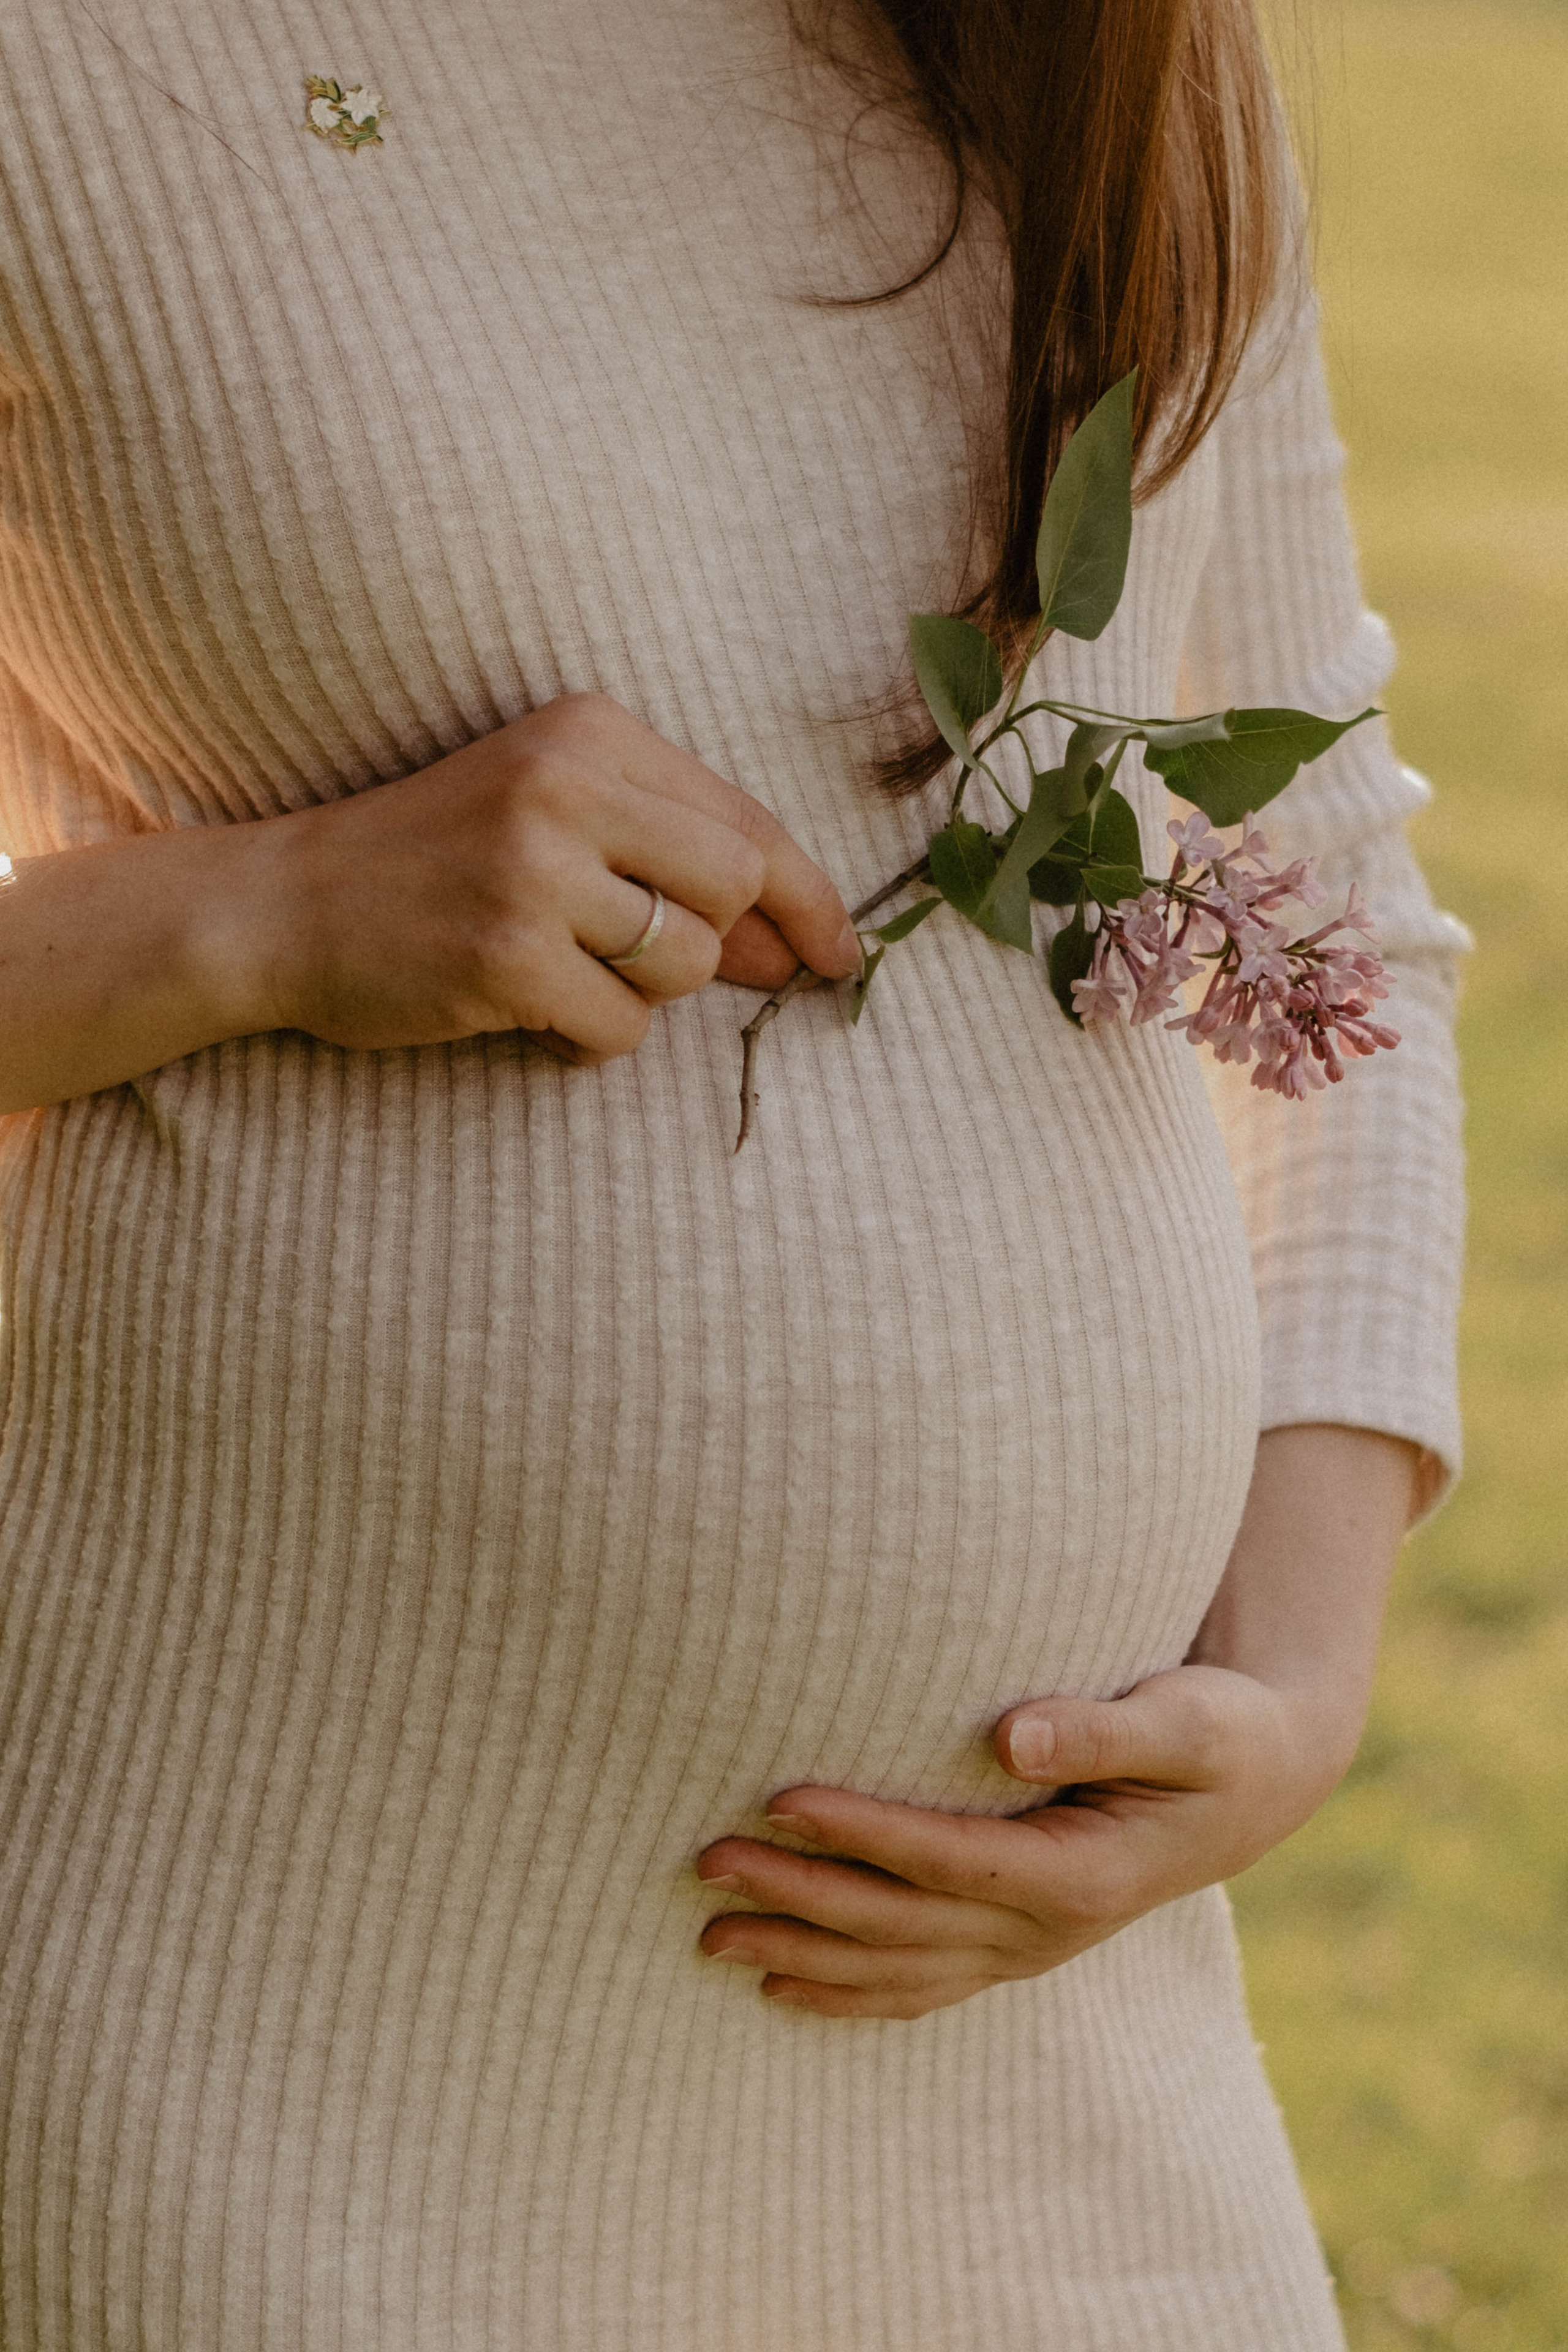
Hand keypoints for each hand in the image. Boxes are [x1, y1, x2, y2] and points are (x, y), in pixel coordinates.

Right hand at [254, 692, 858, 1062]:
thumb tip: (797, 946)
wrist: (285, 903)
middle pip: (736, 884)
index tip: (841, 954)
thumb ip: (675, 866)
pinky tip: (531, 1011)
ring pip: (685, 962)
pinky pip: (621, 1028)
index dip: (811, 897)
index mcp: (589, 730)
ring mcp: (534, 871)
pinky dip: (590, 1041)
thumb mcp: (556, 820)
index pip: (747, 817)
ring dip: (643, 993)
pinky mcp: (506, 956)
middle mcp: (566, 784)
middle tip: (653, 963)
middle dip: (717, 944)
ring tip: (566, 973)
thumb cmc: (436, 862)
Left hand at [697, 1425, 1420, 2019]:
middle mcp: (1047, 1930)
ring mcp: (1028, 1949)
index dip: (862, 1833)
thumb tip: (1008, 1736)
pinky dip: (847, 1992)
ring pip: (896, 1969)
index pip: (946, 1858)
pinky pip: (921, 1986)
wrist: (1253, 1787)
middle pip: (900, 1923)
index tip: (780, 1798)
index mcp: (1082, 1875)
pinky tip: (781, 1984)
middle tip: (705, 1861)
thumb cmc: (1217, 1734)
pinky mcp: (1015, 1943)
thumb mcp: (1183, 1721)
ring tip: (708, 1933)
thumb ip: (1101, 1728)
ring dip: (802, 1953)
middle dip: (799, 1895)